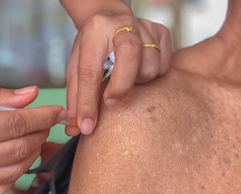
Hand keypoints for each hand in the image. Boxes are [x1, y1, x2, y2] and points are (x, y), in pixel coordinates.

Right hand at [0, 79, 65, 193]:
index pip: (15, 125)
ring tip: (35, 135)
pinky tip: (19, 155)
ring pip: (16, 170)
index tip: (57, 111)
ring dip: (33, 151)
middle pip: (20, 148)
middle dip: (41, 132)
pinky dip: (17, 171)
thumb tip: (31, 95)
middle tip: (47, 120)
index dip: (42, 116)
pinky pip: (1, 186)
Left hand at [65, 14, 171, 135]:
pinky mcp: (161, 32)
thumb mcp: (77, 66)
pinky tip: (140, 70)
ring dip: (138, 82)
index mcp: (95, 32)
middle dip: (121, 86)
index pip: (90, 72)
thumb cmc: (92, 47)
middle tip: (111, 100)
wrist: (111, 20)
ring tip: (127, 78)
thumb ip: (76, 96)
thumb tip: (78, 126)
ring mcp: (145, 28)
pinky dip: (154, 75)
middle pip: (130, 57)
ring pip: (150, 67)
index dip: (88, 102)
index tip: (88, 125)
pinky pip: (165, 65)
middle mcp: (121, 25)